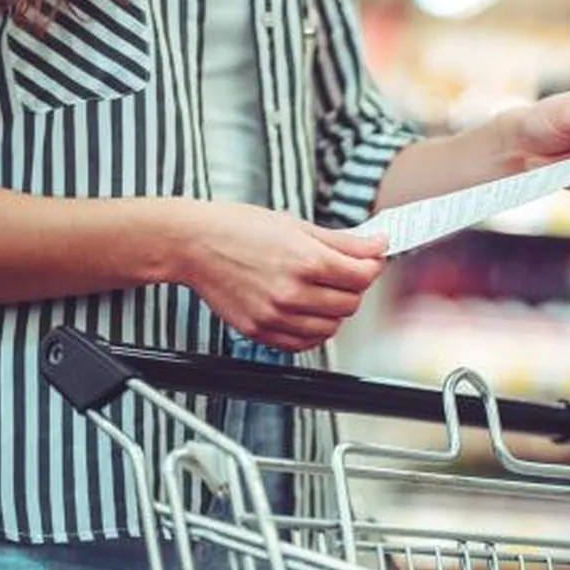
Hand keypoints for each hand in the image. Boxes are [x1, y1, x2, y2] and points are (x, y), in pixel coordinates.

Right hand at [176, 202, 386, 351]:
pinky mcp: (261, 331)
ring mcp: (276, 316)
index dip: (372, 266)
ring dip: (334, 311)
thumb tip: (376, 246)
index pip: (362, 276)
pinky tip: (306, 311)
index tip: (369, 261)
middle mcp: (292, 292)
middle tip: (344, 273)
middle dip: (354, 287)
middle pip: (350, 303)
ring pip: (331, 327)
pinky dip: (312, 331)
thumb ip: (343, 241)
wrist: (193, 244)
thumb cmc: (237, 229)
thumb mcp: (296, 225)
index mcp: (306, 260)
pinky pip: (303, 344)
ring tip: (321, 291)